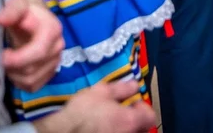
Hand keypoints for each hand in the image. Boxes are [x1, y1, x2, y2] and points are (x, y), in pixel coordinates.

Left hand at [0, 0, 63, 92]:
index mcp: (53, 30)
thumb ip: (11, 10)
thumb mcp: (18, 5)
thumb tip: (1, 20)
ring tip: (8, 62)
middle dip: (13, 67)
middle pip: (32, 69)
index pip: (37, 52)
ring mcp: (56, 61)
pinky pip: (33, 86)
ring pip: (31, 80)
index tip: (3, 54)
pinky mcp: (50, 73)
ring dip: (14, 75)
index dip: (17, 58)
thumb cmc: (25, 12)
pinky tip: (15, 70)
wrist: (34, 16)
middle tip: (2, 57)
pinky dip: (20, 82)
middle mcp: (58, 47)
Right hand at [34, 81, 156, 132]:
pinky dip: (115, 132)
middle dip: (136, 119)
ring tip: (111, 120)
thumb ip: (122, 88)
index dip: (144, 108)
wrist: (62, 131)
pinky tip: (103, 128)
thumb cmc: (83, 111)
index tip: (132, 102)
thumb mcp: (102, 92)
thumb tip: (135, 85)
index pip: (150, 116)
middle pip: (142, 128)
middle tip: (123, 112)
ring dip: (125, 127)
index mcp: (130, 121)